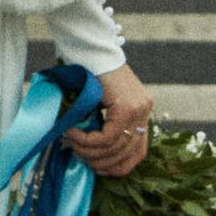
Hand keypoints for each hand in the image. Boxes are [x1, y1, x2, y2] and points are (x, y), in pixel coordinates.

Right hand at [66, 59, 152, 178]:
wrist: (89, 48)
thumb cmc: (89, 73)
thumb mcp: (101, 104)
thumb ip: (104, 125)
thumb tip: (94, 157)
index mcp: (142, 112)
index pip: (138, 154)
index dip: (117, 167)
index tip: (96, 166)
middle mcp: (144, 111)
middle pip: (126, 155)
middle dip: (98, 162)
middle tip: (76, 153)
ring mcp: (139, 109)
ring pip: (114, 148)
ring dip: (88, 150)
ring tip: (70, 141)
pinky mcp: (127, 107)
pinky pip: (107, 137)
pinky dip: (86, 140)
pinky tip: (72, 133)